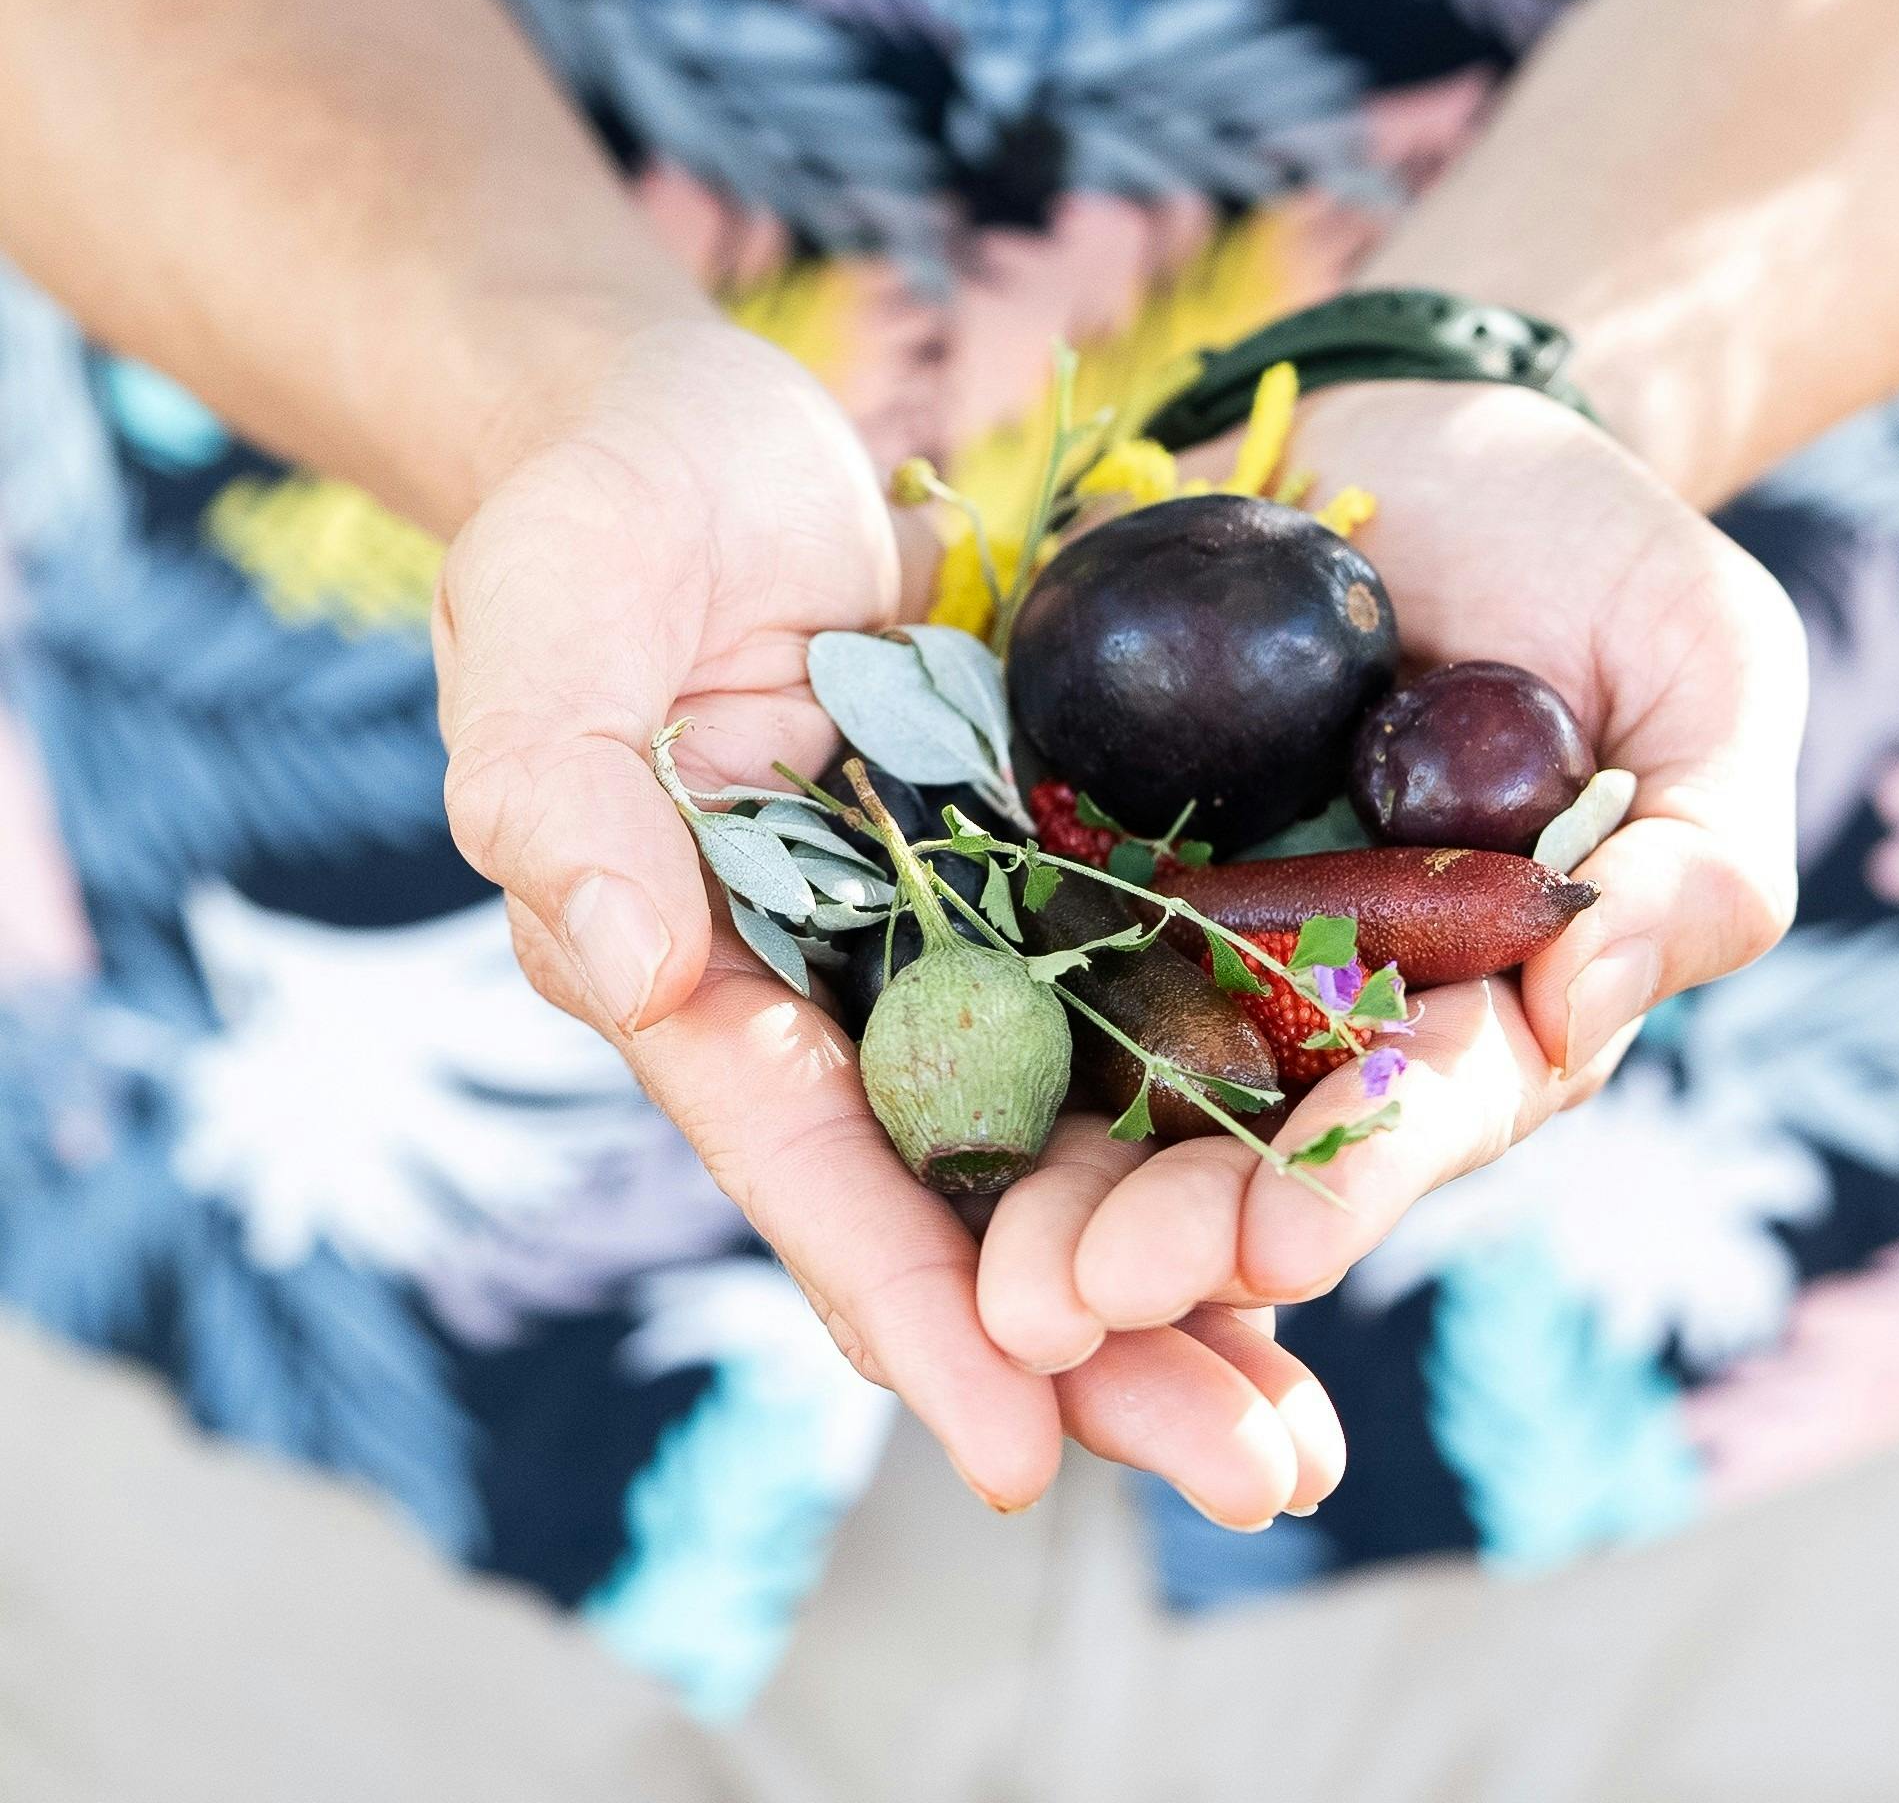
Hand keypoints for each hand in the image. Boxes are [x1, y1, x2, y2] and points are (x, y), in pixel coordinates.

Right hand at [436, 318, 1340, 1524]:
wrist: (703, 436)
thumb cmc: (595, 522)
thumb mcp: (549, 628)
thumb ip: (562, 797)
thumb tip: (628, 969)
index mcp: (702, 982)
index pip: (810, 1170)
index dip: (908, 1312)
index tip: (1018, 1457)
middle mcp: (839, 1000)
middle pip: (971, 1209)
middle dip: (1102, 1355)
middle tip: (1255, 1480)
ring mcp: (956, 943)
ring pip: (1079, 1143)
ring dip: (1190, 1278)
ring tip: (1309, 1423)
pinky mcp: (1049, 870)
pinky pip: (1147, 1006)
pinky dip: (1228, 1109)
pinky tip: (1331, 1194)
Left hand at [977, 381, 1806, 1365]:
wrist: (1439, 433)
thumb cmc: (1602, 562)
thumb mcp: (1706, 677)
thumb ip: (1696, 851)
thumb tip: (1593, 993)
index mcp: (1482, 999)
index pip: (1425, 1109)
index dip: (1360, 1178)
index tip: (1284, 1246)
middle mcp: (1330, 1001)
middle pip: (1247, 1139)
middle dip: (1166, 1230)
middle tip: (1069, 1295)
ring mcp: (1198, 932)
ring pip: (1116, 1082)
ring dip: (1049, 1181)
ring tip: (977, 1270)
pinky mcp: (1086, 848)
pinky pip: (1015, 941)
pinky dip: (963, 1021)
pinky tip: (894, 1095)